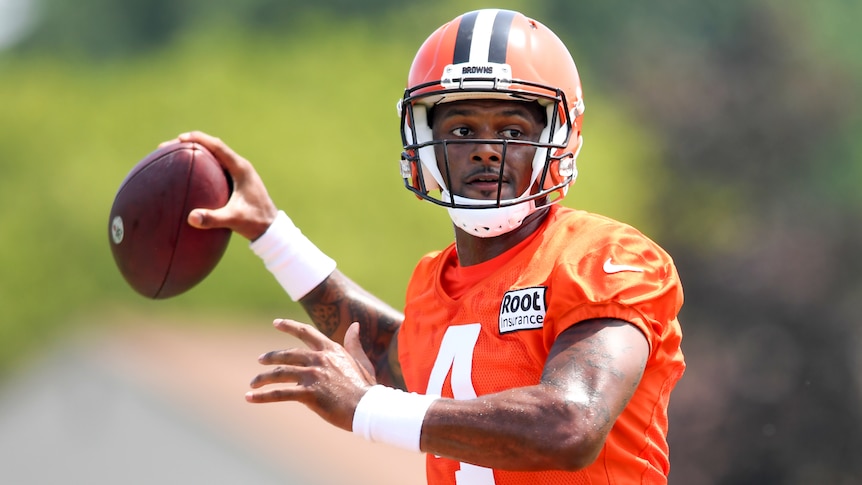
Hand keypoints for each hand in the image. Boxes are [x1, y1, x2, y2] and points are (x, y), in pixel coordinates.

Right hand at [159, 131, 277, 240]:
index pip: (217, 146)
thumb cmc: (255, 222)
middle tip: (168, 147)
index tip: (180, 138)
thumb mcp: (234, 219)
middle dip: (190, 143)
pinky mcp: (235, 182)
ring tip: (172, 156)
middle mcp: (239, 166)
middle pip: (212, 147)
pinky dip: (200, 167)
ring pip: (213, 156)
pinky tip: (185, 175)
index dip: (199, 139)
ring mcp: (237, 173)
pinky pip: (214, 168)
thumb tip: (191, 218)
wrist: (271, 228)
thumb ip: (214, 218)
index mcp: (241, 168)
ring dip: (195, 153)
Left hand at [246, 319, 376, 431]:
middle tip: (260, 360)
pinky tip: (250, 398)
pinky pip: (280, 394)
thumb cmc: (366, 387)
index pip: (306, 332)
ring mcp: (313, 375)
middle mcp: (319, 359)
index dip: (289, 326)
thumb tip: (355, 326)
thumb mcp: (362, 361)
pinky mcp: (309, 393)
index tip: (276, 323)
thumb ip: (354, 344)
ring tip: (252, 383)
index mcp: (331, 350)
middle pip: (287, 354)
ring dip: (263, 378)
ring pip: (280, 373)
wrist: (368, 407)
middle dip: (271, 357)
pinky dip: (263, 396)